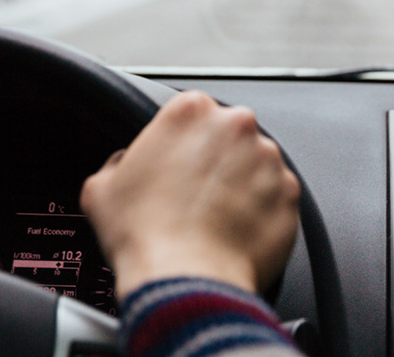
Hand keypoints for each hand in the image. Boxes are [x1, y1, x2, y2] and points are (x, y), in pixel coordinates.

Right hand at [81, 91, 300, 299]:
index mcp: (190, 111)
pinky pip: (276, 196)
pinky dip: (261, 211)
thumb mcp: (103, 188)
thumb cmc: (145, 236)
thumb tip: (125, 165)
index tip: (175, 163)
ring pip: (255, 164)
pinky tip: (235, 231)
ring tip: (214, 218)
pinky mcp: (290, 191)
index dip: (180, 142)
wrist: (185, 282)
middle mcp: (237, 126)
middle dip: (214, 159)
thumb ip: (119, 161)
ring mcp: (269, 158)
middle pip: (227, 134)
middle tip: (192, 194)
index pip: (190, 112)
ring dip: (240, 184)